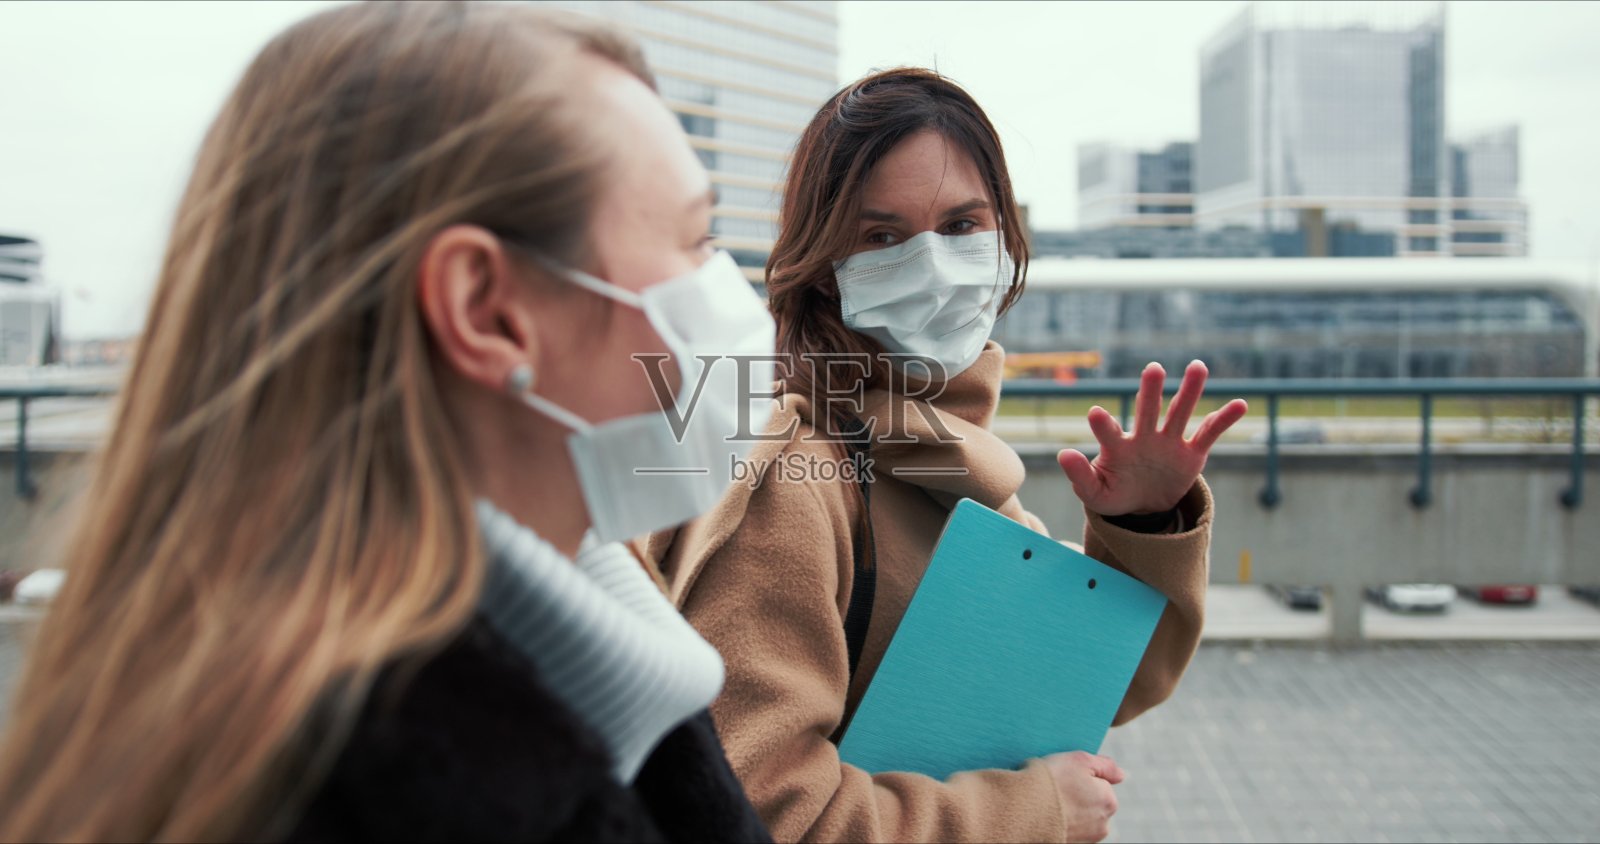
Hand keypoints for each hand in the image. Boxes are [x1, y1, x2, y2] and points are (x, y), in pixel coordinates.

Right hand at [1042, 750, 1123, 842]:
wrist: (1023, 810)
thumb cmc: (1051, 781)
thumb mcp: (1080, 760)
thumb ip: (1106, 766)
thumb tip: (1121, 775)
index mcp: (1109, 802)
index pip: (1100, 783)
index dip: (1081, 776)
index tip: (1065, 776)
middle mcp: (1102, 824)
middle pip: (1091, 801)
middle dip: (1077, 795)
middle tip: (1056, 787)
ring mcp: (1086, 838)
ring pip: (1079, 816)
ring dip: (1067, 809)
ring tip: (1048, 801)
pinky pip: (1067, 828)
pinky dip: (1059, 821)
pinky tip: (1047, 814)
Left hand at [1057, 360, 1246, 516]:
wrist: (1142, 505)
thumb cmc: (1113, 493)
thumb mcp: (1094, 493)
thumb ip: (1080, 475)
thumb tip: (1063, 454)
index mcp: (1117, 447)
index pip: (1109, 432)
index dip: (1103, 424)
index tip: (1096, 413)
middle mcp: (1144, 438)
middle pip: (1147, 411)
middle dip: (1150, 391)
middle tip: (1153, 369)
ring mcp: (1168, 443)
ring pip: (1180, 413)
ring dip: (1190, 391)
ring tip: (1198, 367)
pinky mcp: (1191, 454)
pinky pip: (1209, 434)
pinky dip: (1224, 419)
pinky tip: (1240, 404)